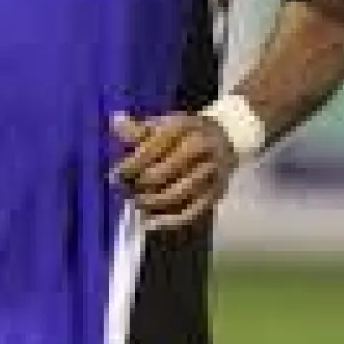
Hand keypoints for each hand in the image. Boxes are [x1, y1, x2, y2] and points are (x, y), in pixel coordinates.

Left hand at [110, 112, 236, 231]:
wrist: (227, 136)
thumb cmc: (186, 130)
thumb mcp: (164, 121)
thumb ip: (139, 127)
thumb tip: (115, 124)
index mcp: (184, 126)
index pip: (152, 149)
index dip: (132, 164)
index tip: (118, 173)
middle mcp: (200, 148)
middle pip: (164, 172)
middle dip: (141, 184)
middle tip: (127, 189)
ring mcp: (211, 172)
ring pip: (177, 194)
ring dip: (152, 202)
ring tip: (137, 203)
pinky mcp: (217, 193)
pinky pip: (192, 212)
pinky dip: (170, 220)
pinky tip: (151, 222)